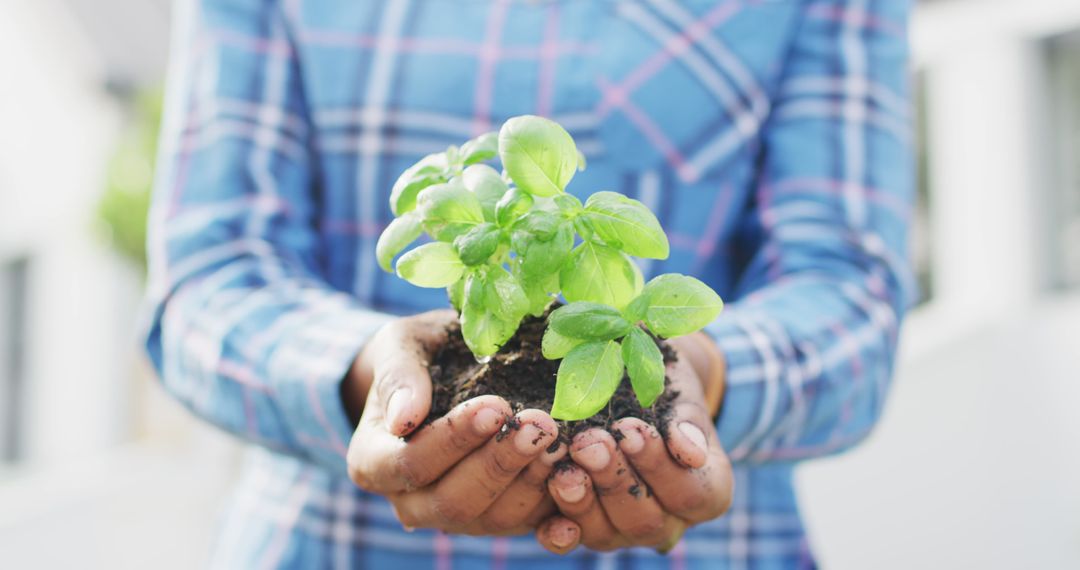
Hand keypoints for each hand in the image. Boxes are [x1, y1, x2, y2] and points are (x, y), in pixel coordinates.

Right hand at [345, 310, 565, 534]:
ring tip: (560, 440)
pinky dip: (555, 510)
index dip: (453, 440)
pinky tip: (577, 483)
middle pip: (453, 502)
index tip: (494, 405)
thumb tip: (404, 417)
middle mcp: (411, 502)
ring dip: (531, 482)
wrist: (448, 369)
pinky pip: (527, 526)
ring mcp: (458, 516)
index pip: (410, 465)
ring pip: (493, 520)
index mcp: (374, 462)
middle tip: (538, 425)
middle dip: (500, 464)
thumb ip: (399, 376)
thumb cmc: (422, 353)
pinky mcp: (499, 517)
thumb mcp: (401, 346)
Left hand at [535, 334, 732, 552]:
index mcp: (706, 493)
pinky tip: (544, 494)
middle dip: (614, 479)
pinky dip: (553, 525)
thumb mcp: (682, 396)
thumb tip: (690, 451)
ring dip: (580, 497)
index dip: (659, 466)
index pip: (690, 494)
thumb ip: (687, 423)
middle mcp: (667, 521)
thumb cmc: (666, 387)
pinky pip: (567, 538)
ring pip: (604, 533)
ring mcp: (623, 530)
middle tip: (589, 442)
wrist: (634, 381)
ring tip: (562, 460)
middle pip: (645, 520)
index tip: (630, 429)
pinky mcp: (584, 528)